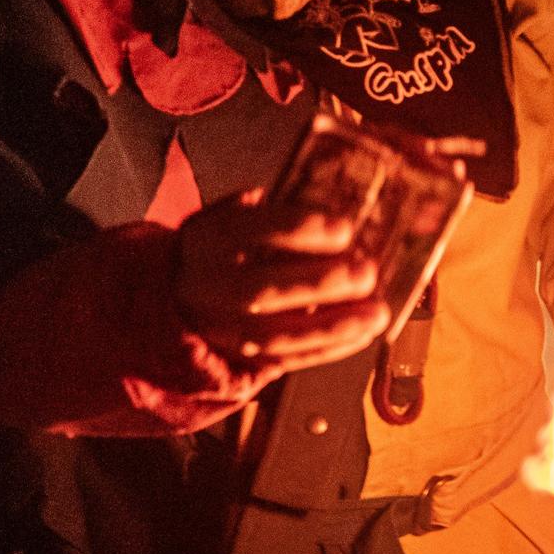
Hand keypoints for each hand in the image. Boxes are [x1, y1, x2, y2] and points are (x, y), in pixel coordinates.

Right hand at [175, 197, 389, 377]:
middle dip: (322, 282)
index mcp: (209, 239)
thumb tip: (321, 194)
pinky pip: (286, 358)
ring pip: (276, 334)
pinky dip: (329, 348)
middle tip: (367, 271)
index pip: (256, 231)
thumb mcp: (230, 215)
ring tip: (376, 312)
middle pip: (264, 289)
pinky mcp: (240, 356)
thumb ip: (268, 208)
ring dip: (334, 326)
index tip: (344, 228)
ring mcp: (223, 327)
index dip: (303, 229)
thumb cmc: (223, 247)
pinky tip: (363, 333)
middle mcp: (211, 286)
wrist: (176, 293)